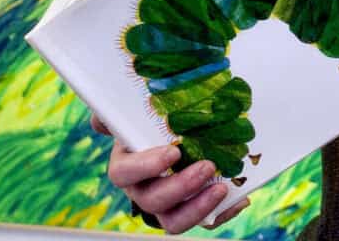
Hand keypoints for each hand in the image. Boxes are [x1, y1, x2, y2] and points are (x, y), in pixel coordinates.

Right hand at [90, 114, 249, 232]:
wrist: (172, 148)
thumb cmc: (153, 132)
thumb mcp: (138, 119)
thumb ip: (120, 115)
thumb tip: (98, 119)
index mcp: (126, 166)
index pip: (124, 173)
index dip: (147, 166)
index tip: (173, 152)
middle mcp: (142, 191)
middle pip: (153, 201)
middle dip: (181, 186)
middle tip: (208, 165)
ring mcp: (165, 207)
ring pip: (173, 221)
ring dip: (199, 207)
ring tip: (223, 187)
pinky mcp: (189, 213)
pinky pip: (204, 222)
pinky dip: (223, 213)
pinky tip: (240, 198)